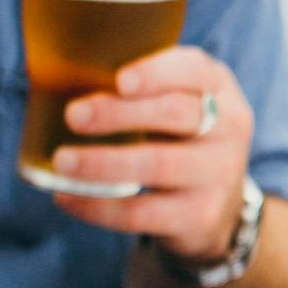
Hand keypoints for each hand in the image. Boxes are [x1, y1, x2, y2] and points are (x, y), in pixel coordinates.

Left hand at [48, 44, 257, 270]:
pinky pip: (142, 212)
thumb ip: (140, 87)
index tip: (119, 79)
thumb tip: (59, 70)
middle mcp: (228, 128)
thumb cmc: (179, 139)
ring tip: (62, 160)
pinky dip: (99, 206)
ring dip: (104, 162)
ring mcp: (218, 174)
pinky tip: (67, 196)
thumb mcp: (180, 103)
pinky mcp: (200, 216)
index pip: (194, 70)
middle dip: (120, 113)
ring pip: (158, 164)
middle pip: (176, 113)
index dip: (157, 72)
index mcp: (218, 88)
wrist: (218, 208)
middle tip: (73, 115)